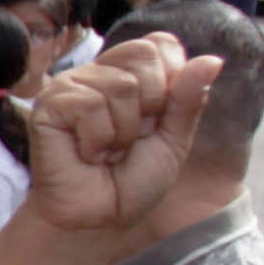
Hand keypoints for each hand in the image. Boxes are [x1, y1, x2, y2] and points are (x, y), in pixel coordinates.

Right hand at [13, 32, 226, 255]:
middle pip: (142, 55)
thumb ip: (189, 99)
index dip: (170, 81)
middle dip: (150, 106)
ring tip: (107, 152)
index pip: (160, 44)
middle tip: (129, 139)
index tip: (156, 119)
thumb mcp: (174, 140)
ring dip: (122, 132)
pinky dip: (97, 140)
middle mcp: (100, 71)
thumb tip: (214, 60)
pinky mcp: (49, 104)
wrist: (99, 219)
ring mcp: (71, 85)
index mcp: (130, 73)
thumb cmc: (132, 181)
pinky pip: (89, 106)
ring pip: (120, 86)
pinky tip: (86, 155)